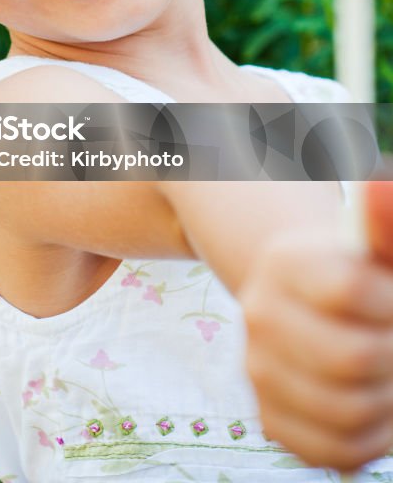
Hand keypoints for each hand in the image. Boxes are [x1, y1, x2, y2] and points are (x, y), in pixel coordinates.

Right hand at [239, 230, 392, 471]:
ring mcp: (260, 368)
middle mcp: (259, 313)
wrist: (321, 304)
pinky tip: (377, 402)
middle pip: (354, 358)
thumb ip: (386, 225)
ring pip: (348, 410)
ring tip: (391, 372)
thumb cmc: (366, 272)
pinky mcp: (271, 417)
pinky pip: (336, 450)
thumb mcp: (376, 246)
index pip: (350, 289)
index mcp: (284, 262)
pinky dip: (374, 437)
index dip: (391, 303)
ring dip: (391, 399)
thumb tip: (382, 189)